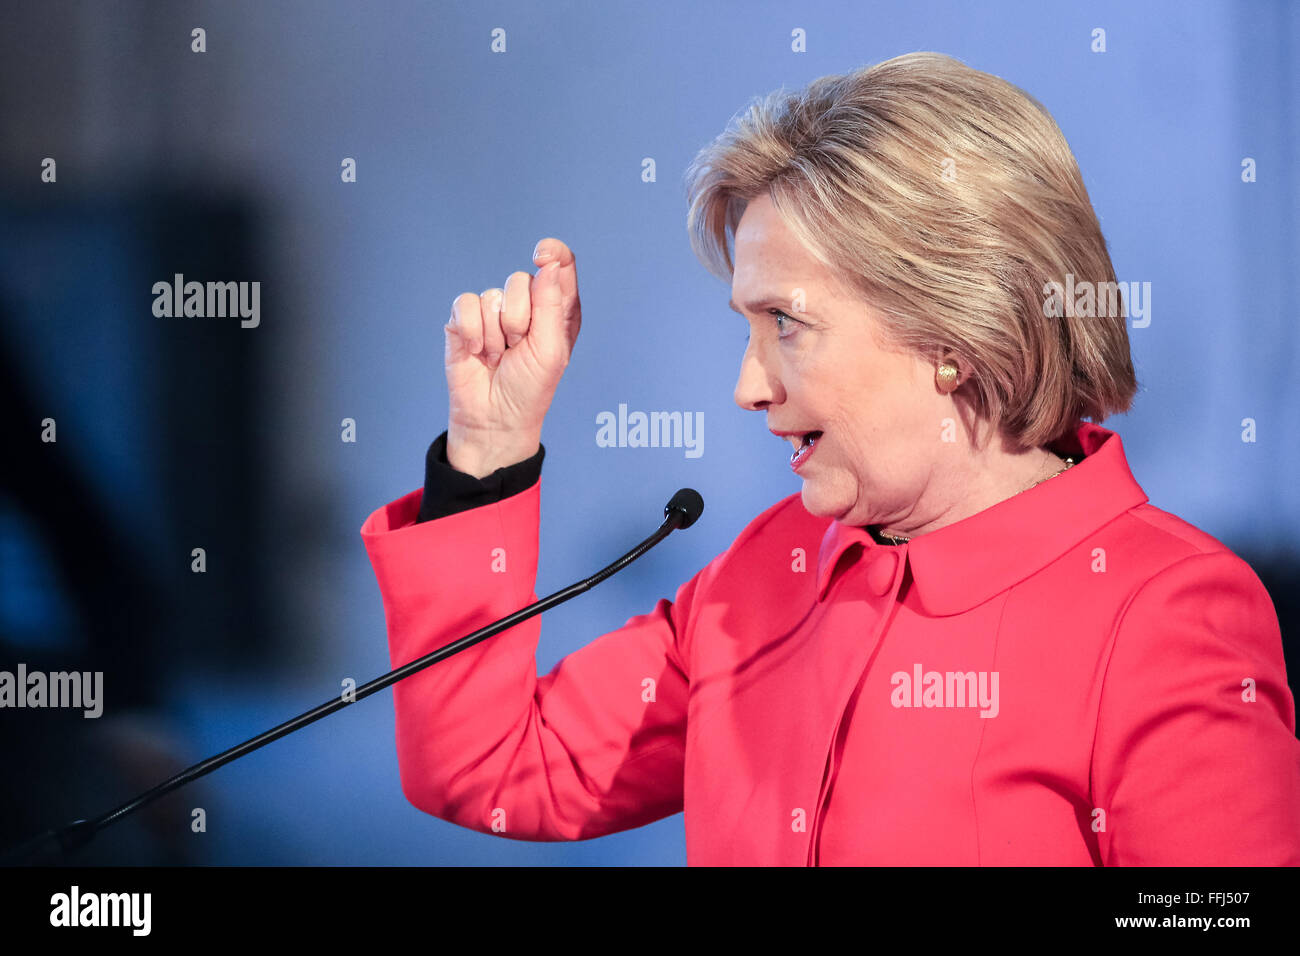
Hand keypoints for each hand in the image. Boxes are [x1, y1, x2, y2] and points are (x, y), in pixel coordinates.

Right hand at [443, 238, 580, 477]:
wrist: (495, 418)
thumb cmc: (530, 389)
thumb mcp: (551, 349)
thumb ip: (552, 303)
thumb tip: (550, 263)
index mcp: (556, 309)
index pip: (558, 265)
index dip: (552, 253)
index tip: (542, 256)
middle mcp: (526, 305)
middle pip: (520, 280)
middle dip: (519, 320)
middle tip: (518, 348)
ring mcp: (493, 312)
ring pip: (492, 296)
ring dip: (495, 336)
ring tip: (498, 357)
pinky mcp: (464, 320)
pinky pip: (465, 304)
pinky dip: (472, 332)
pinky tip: (477, 353)